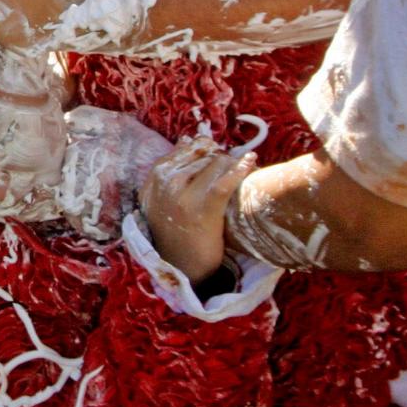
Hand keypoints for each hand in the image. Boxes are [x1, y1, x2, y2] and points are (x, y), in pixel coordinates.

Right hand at [140, 137, 256, 282]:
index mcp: (154, 179)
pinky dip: (241, 169)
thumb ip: (173, 168)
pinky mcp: (203, 209)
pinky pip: (225, 180)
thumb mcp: (163, 198)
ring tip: (242, 171)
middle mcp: (165, 183)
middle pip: (203, 153)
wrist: (184, 267)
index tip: (219, 157)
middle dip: (221, 157)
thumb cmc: (178, 231)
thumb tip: (187, 139)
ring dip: (232, 164)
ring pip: (216, 162)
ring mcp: (182, 196)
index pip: (186, 148)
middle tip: (232, 168)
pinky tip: (251, 161)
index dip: (207, 149)